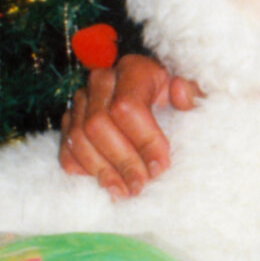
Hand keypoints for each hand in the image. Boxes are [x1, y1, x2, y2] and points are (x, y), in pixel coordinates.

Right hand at [58, 54, 199, 197]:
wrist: (152, 95)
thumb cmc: (175, 99)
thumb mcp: (192, 94)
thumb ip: (193, 95)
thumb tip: (180, 91)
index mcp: (133, 69)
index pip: (127, 106)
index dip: (143, 140)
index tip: (160, 166)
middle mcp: (102, 80)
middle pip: (98, 124)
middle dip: (121, 160)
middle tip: (140, 185)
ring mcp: (81, 100)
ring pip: (78, 137)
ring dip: (101, 169)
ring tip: (124, 191)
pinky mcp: (70, 120)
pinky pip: (66, 148)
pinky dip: (82, 168)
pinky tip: (105, 181)